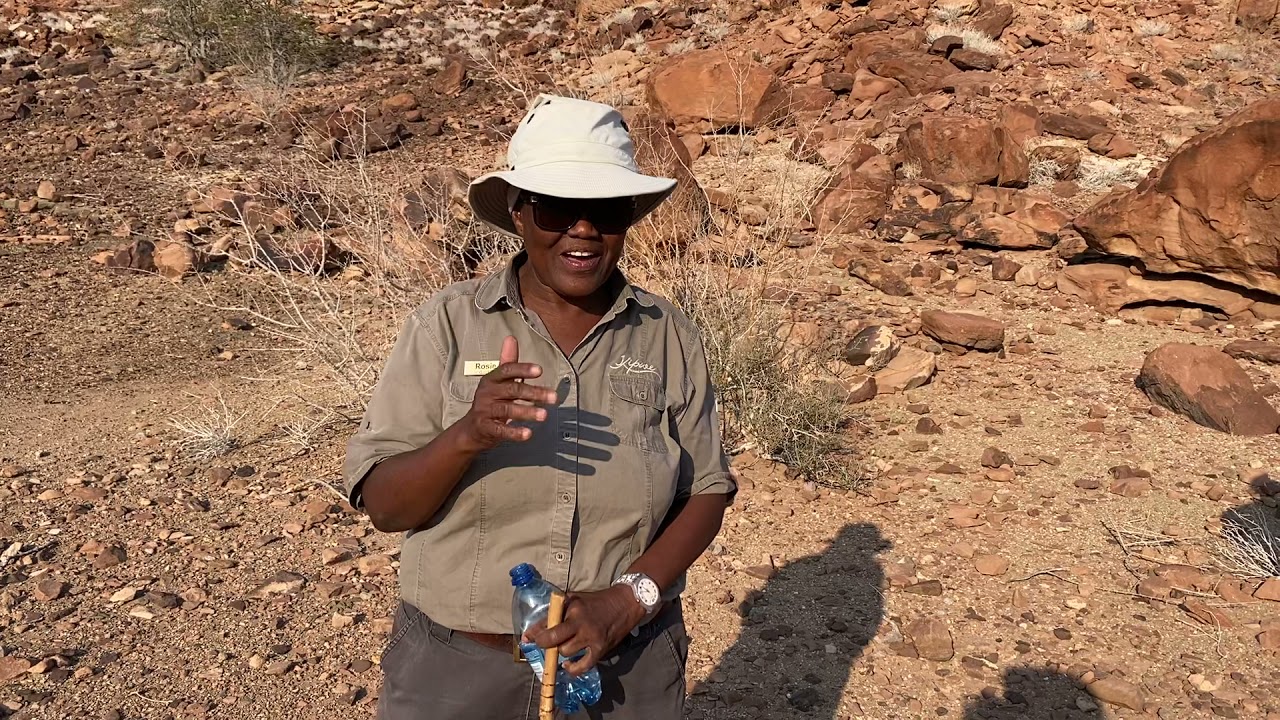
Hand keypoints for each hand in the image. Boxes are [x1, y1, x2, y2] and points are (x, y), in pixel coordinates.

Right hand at [459, 336, 557, 450]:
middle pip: (512, 390)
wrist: (471, 428)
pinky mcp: (485, 428)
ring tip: (544, 415)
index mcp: (491, 379)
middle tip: (554, 398)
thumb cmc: (491, 401)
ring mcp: (484, 410)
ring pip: (507, 409)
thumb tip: (511, 338)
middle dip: (533, 393)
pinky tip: (528, 434)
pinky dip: (514, 432)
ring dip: (527, 412)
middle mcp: (486, 393)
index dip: (522, 369)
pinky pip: (500, 430)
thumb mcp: (498, 381)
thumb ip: (507, 362)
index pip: (507, 370)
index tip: (540, 370)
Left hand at [525, 585, 646, 676]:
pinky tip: (569, 665)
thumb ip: (554, 614)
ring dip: (562, 651)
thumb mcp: (574, 600)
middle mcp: (580, 622)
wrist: (624, 604)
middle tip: (546, 644)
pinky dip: (573, 668)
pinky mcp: (600, 649)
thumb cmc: (595, 602)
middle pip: (554, 639)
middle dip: (545, 644)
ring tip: (566, 645)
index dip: (535, 633)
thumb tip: (530, 634)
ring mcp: (591, 637)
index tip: (529, 639)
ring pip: (566, 651)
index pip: (548, 622)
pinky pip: (583, 665)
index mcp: (572, 607)